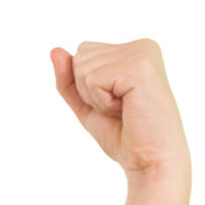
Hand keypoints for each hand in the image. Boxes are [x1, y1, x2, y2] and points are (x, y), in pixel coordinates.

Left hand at [50, 39, 189, 180]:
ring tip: (123, 109)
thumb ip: (69, 78)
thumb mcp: (87, 103)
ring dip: (95, 98)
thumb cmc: (123, 134)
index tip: (115, 103)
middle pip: (80, 57)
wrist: (150, 159)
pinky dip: (101, 102)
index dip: (85, 87)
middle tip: (119, 109)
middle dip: (87, 91)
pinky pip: (92, 80)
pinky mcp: (139, 65)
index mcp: (134, 50)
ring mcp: (142, 52)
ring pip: (82, 67)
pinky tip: (126, 108)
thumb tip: (54, 50)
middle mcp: (141, 45)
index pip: (82, 53)